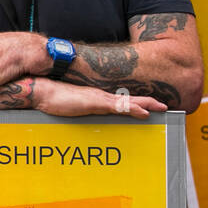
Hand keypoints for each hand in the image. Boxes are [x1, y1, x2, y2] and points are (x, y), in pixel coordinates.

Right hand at [31, 78, 165, 118]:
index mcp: (97, 98)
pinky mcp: (96, 102)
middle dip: (148, 102)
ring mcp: (100, 98)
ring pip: (129, 101)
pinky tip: (145, 112)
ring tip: (162, 107)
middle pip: (130, 98)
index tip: (150, 106)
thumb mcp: (71, 108)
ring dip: (147, 104)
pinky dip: (134, 108)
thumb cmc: (54, 100)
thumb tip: (85, 116)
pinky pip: (119, 106)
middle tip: (165, 106)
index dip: (136, 103)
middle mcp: (102, 96)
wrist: (43, 91)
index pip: (121, 100)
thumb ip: (80, 110)